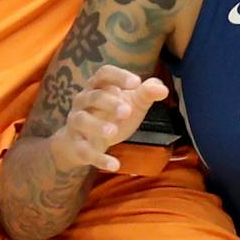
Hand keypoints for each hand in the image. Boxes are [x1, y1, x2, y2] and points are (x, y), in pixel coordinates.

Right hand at [53, 66, 169, 175]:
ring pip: (83, 120)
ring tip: (113, 132)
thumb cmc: (110, 115)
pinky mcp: (76, 145)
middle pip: (94, 97)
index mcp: (97, 86)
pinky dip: (99, 158)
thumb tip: (163, 89)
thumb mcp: (132, 103)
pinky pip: (85, 150)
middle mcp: (83, 101)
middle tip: (127, 111)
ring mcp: (77, 123)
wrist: (81, 142)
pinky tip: (115, 165)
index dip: (119, 76)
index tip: (136, 83)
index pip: (104, 74)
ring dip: (97, 126)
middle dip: (110, 103)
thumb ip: (146, 94)